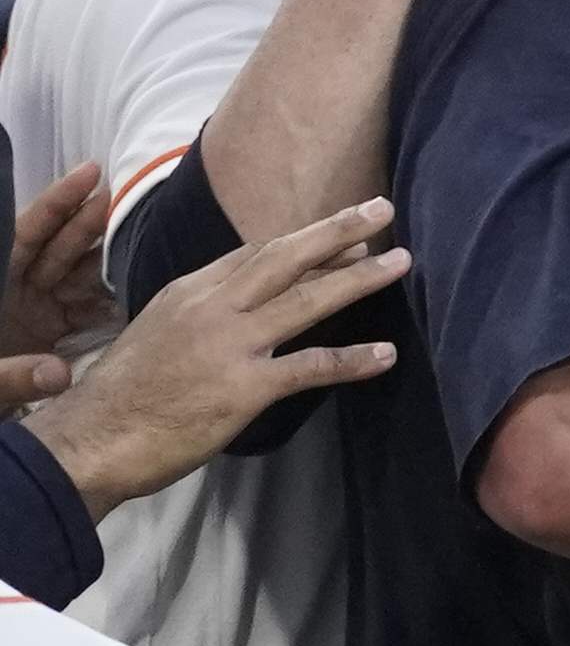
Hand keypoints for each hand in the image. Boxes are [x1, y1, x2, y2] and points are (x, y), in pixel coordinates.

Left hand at [0, 164, 110, 363]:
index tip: (91, 173)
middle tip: (126, 199)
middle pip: (58, 247)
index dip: (57, 203)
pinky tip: (127, 299)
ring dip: (106, 265)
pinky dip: (105, 305)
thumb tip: (59, 375)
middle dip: (90, 223)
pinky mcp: (51, 331)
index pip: (26, 232)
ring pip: (76, 275)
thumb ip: (12, 376)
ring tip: (142, 248)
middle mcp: (16, 288)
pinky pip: (83, 309)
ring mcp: (35, 308)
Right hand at [22, 201, 406, 518]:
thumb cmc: (124, 393)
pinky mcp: (244, 386)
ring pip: (305, 300)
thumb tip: (240, 304)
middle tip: (381, 209)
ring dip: (359, 279)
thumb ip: (200, 313)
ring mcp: (230, 344)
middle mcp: (212, 308)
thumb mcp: (157, 332)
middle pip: (284, 257)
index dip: (304, 240)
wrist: (92, 436)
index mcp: (190, 292)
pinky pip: (309, 366)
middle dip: (337, 231)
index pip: (255, 253)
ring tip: (401, 262)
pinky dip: (352, 360)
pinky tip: (386, 355)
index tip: (343, 232)